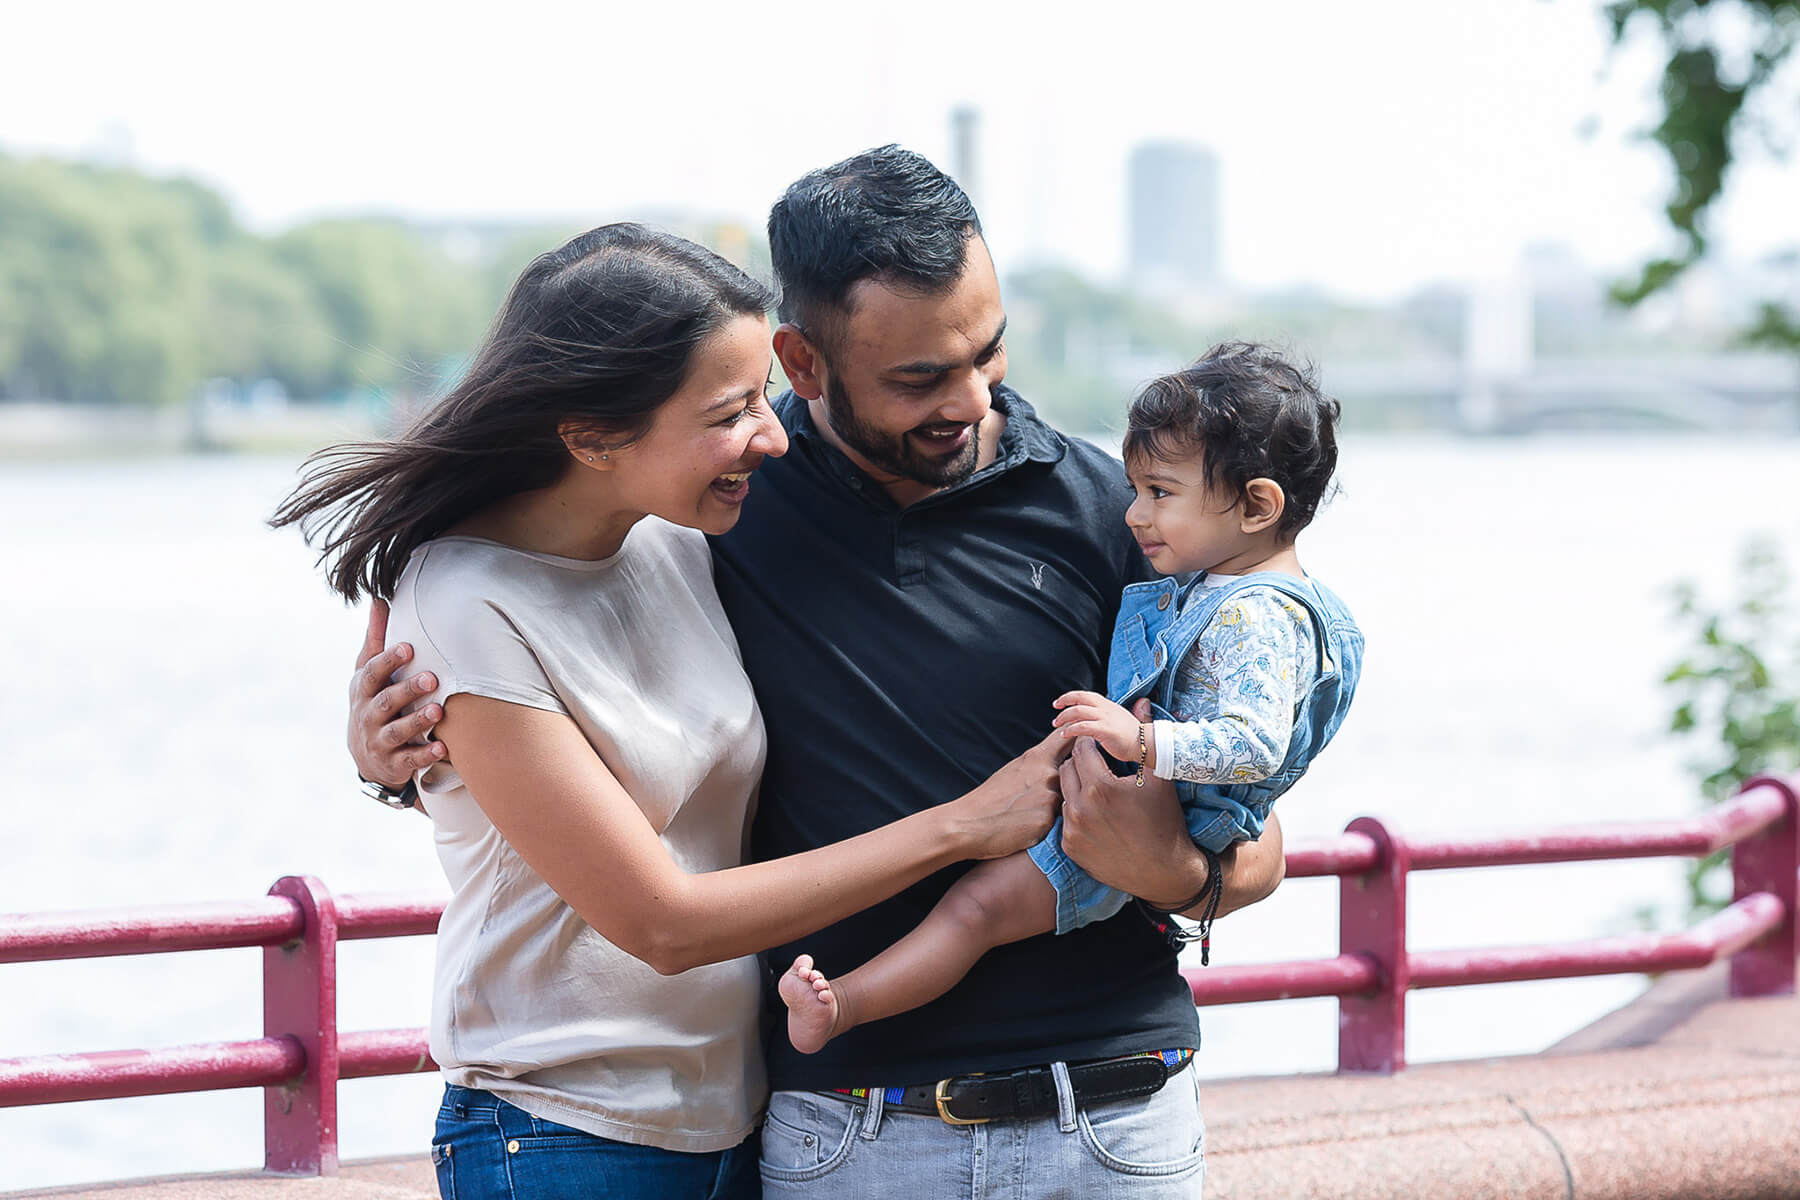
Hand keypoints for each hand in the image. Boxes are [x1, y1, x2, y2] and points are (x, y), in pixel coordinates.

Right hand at [349, 599, 445, 787]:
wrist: (367, 757)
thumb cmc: (373, 701)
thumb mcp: (368, 673)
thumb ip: (375, 640)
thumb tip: (379, 599)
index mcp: (363, 690)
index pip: (372, 673)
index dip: (388, 660)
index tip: (409, 647)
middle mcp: (367, 715)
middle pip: (385, 701)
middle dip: (406, 690)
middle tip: (432, 679)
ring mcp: (379, 741)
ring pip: (397, 732)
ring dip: (417, 721)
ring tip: (438, 711)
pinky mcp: (394, 764)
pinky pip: (409, 760)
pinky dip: (425, 754)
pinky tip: (443, 747)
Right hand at [948, 728, 1073, 858]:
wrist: (966, 824)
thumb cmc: (989, 799)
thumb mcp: (1015, 770)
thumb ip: (1041, 764)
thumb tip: (1061, 759)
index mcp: (1038, 757)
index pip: (1069, 738)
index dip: (1080, 739)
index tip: (1083, 743)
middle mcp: (1047, 773)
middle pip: (1073, 778)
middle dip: (1064, 789)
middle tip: (1034, 800)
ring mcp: (1048, 797)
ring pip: (1066, 803)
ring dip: (1055, 810)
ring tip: (1027, 816)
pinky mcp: (1046, 821)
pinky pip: (1057, 824)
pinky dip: (1047, 827)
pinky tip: (1027, 828)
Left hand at [1051, 690, 1145, 764]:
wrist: (1146, 744)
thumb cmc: (1132, 736)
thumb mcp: (1118, 720)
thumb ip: (1105, 717)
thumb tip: (1093, 719)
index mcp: (1108, 705)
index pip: (1086, 695)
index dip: (1071, 697)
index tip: (1059, 702)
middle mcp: (1106, 708)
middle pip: (1080, 698)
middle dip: (1064, 702)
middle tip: (1055, 711)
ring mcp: (1105, 718)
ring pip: (1078, 711)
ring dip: (1065, 717)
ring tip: (1057, 725)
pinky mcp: (1105, 730)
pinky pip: (1083, 726)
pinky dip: (1071, 729)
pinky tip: (1065, 734)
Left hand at [1058, 735, 1197, 907]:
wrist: (1164, 871)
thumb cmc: (1165, 821)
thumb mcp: (1159, 778)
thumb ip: (1144, 739)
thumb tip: (1141, 701)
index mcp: (1100, 787)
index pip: (1082, 750)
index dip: (1093, 746)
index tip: (1103, 750)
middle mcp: (1080, 809)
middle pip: (1067, 769)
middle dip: (1082, 765)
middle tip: (1101, 770)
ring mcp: (1072, 831)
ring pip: (1064, 794)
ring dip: (1077, 789)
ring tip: (1100, 793)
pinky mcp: (1069, 847)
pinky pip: (1065, 819)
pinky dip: (1077, 813)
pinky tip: (1097, 816)